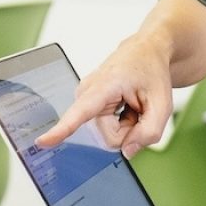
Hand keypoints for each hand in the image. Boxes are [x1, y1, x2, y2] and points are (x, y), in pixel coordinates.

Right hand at [36, 38, 172, 155]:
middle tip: (140, 108)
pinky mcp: (86, 104)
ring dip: (126, 125)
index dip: (61, 129)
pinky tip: (126, 105)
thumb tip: (126, 152)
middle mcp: (88, 92)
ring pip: (108, 135)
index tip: (42, 141)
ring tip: (132, 104)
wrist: (145, 52)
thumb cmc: (152, 72)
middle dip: (130, 131)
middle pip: (109, 138)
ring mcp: (85, 98)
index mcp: (105, 85)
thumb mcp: (163, 104)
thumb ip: (149, 133)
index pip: (81, 112)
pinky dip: (121, 122)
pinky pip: (105, 129)